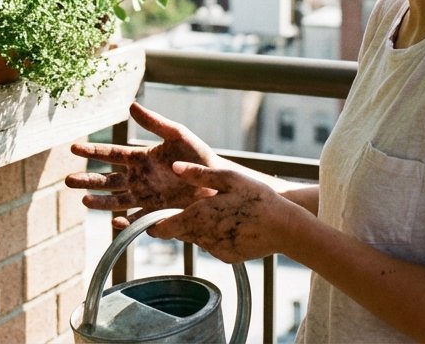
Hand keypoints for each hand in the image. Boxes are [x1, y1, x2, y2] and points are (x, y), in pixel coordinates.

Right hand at [65, 102, 222, 226]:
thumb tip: (131, 105)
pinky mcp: (157, 214)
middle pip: (107, 180)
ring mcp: (146, 197)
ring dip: (100, 201)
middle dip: (88, 180)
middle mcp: (138, 178)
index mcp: (140, 158)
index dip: (92, 152)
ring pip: (116, 200)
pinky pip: (137, 219)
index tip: (73, 147)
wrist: (219, 183)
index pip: (111, 154)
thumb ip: (154, 122)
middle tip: (67, 181)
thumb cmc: (199, 155)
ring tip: (84, 200)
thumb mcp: (177, 134)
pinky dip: (125, 222)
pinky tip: (114, 223)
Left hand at [147, 163, 296, 262]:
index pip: (163, 227)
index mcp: (199, 217)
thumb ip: (199, 174)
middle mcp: (204, 237)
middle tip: (175, 207)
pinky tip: (227, 221)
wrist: (286, 229)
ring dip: (196, 225)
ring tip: (210, 210)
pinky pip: (212, 244)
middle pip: (178, 231)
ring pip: (196, 237)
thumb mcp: (228, 177)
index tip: (137, 219)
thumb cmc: (257, 198)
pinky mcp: (228, 257)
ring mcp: (216, 249)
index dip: (149, 224)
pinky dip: (212, 234)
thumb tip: (174, 167)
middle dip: (174, 221)